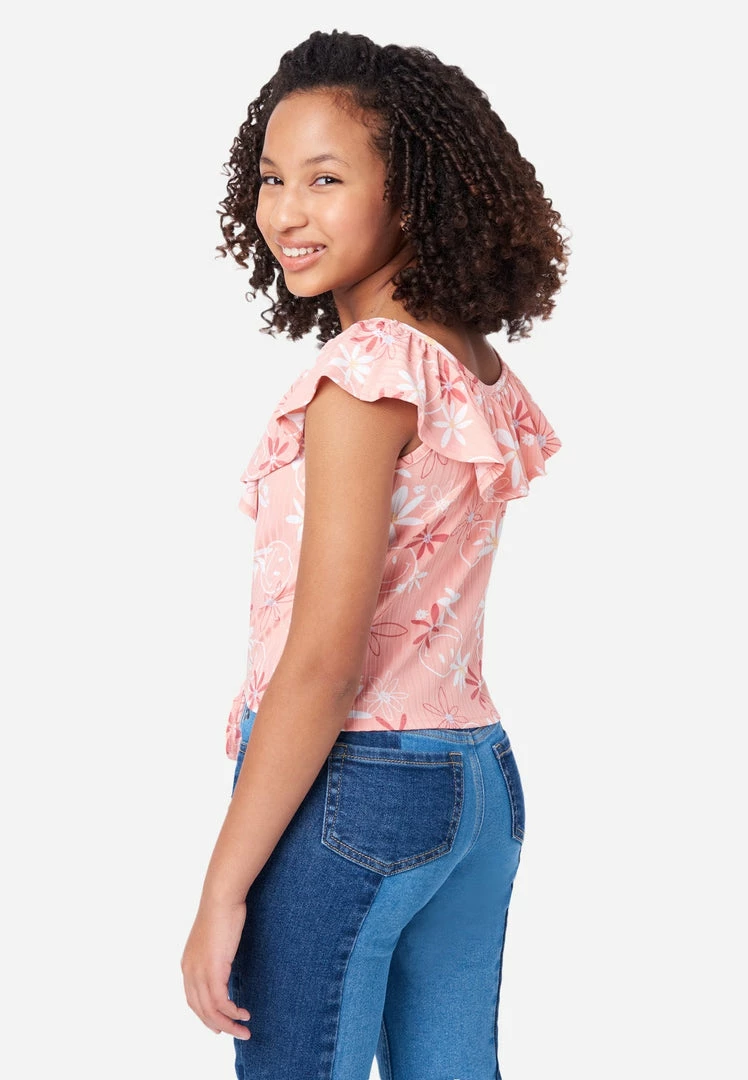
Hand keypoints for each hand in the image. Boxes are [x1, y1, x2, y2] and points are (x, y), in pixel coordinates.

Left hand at [181, 897, 251, 1039]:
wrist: (221, 899)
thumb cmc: (222, 913)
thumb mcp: (215, 940)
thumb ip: (215, 956)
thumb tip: (224, 964)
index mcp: (188, 964)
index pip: (193, 999)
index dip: (205, 1016)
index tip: (219, 1025)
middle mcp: (190, 971)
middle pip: (200, 1009)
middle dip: (217, 1025)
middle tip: (234, 1033)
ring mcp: (200, 972)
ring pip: (210, 1010)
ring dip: (227, 1024)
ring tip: (244, 1029)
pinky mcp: (213, 970)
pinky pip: (220, 1002)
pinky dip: (231, 1012)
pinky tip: (242, 1014)